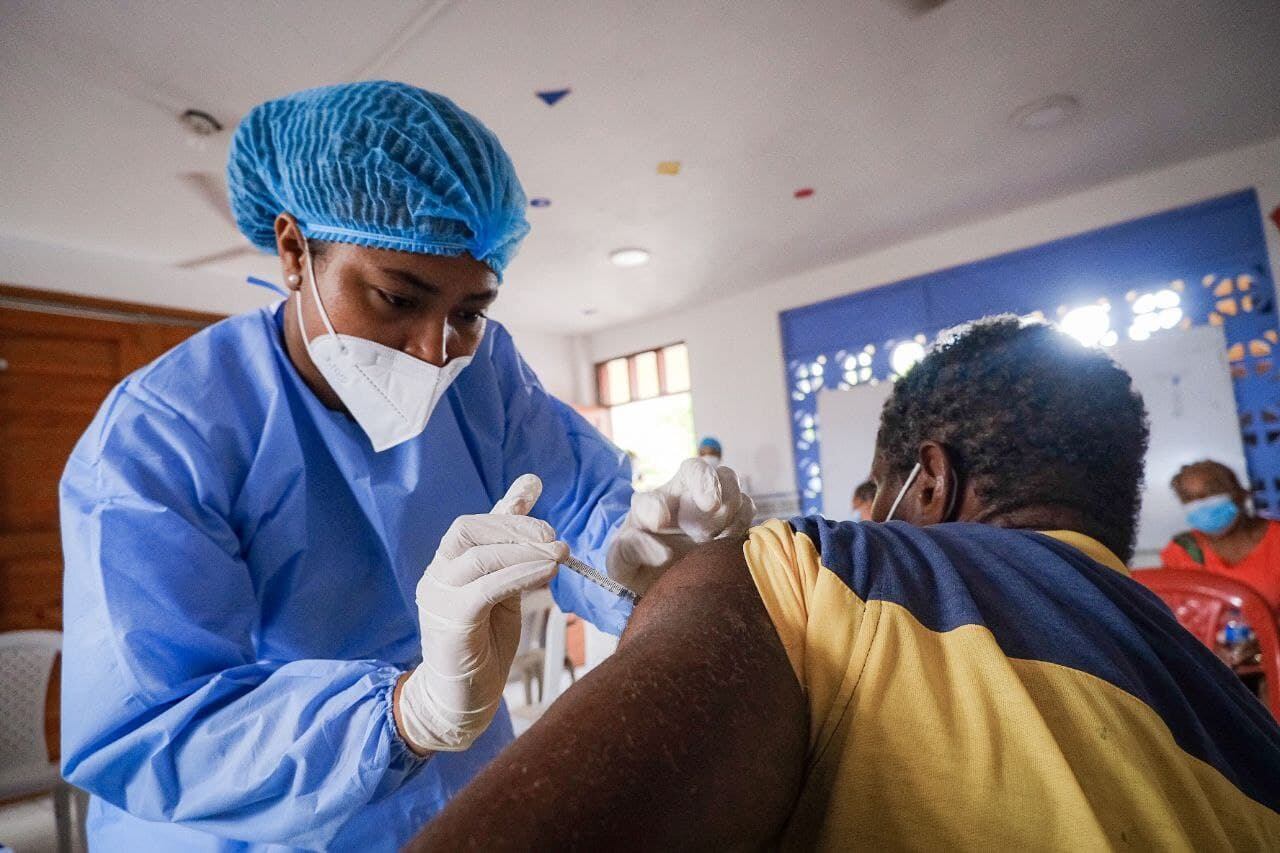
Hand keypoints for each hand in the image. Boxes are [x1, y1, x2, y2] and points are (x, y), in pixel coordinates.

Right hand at [397, 474, 567, 753]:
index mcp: (447, 566)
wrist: (462, 701)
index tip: (543, 509)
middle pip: (469, 530)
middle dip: (517, 528)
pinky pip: (484, 588)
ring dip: (524, 551)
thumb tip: (528, 489)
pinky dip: (519, 575)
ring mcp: (438, 598)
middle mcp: (436, 576)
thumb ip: (512, 548)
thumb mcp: (503, 588)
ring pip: (477, 556)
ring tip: (558, 556)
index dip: (509, 512)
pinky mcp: (450, 622)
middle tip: (555, 540)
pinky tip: (546, 575)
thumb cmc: (485, 645)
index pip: (472, 524)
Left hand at [606, 458, 755, 594]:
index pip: (652, 500)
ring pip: (729, 484)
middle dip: (707, 483)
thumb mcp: (620, 562)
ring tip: (714, 537)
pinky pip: (747, 508)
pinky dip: (742, 522)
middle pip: (698, 469)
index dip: (658, 506)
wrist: (659, 578)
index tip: (659, 522)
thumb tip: (664, 552)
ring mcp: (710, 506)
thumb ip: (629, 551)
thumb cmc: (637, 565)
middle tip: (709, 507)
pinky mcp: (732, 520)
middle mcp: (682, 498)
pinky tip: (727, 543)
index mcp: (651, 505)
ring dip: (727, 508)